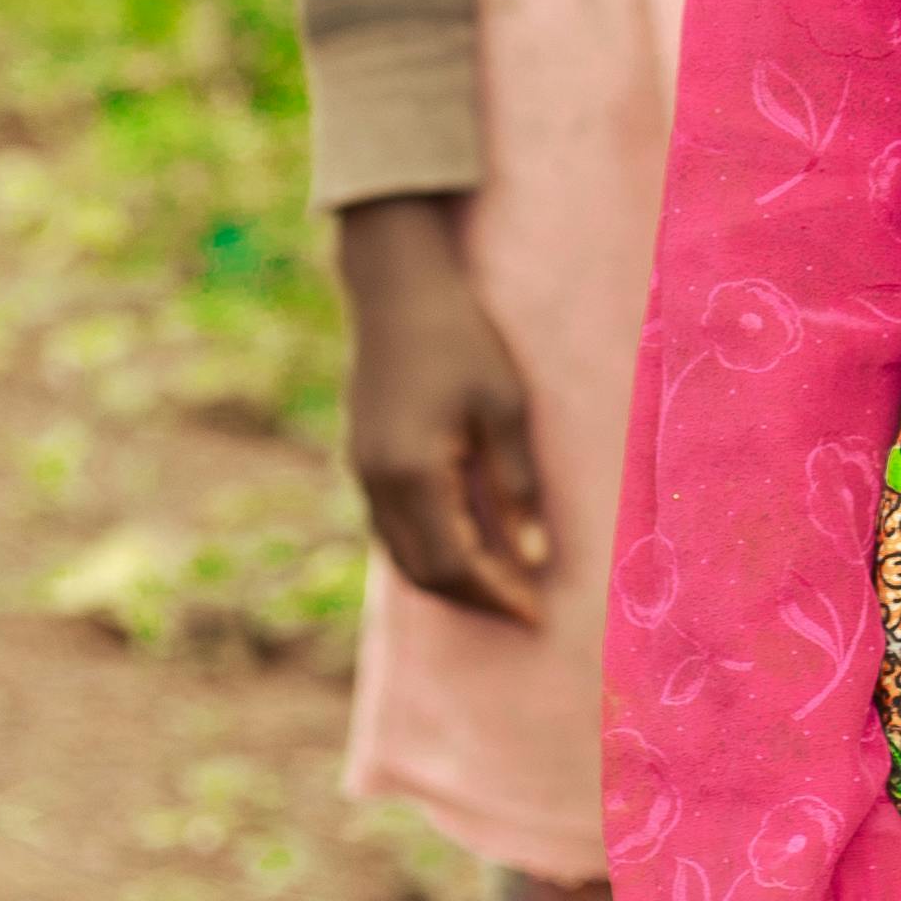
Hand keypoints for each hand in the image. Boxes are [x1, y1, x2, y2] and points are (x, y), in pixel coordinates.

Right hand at [336, 195, 551, 625]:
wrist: (396, 287)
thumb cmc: (461, 337)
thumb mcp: (503, 407)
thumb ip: (515, 486)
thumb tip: (533, 558)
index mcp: (412, 473)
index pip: (454, 565)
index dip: (497, 595)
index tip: (538, 614)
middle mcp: (377, 484)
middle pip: (423, 573)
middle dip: (474, 599)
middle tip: (524, 609)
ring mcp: (362, 472)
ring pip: (402, 557)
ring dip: (450, 580)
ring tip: (502, 586)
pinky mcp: (362, 459)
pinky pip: (392, 529)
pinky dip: (430, 551)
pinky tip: (467, 545)